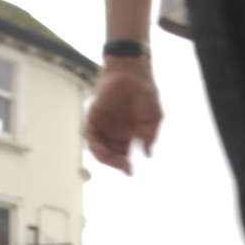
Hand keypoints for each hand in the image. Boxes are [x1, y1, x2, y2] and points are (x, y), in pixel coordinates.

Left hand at [86, 59, 161, 174]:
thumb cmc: (145, 93)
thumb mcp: (154, 118)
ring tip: (117, 161)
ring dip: (105, 158)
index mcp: (127, 136)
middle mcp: (113, 133)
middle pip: (110, 155)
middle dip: (116, 164)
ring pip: (99, 149)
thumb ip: (150, 136)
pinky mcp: (93, 116)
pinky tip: (104, 150)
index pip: (122, 156)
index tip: (131, 172)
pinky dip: (95, 145)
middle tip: (126, 167)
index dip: (125, 166)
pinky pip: (90, 136)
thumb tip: (147, 155)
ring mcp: (103, 126)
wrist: (133, 72)